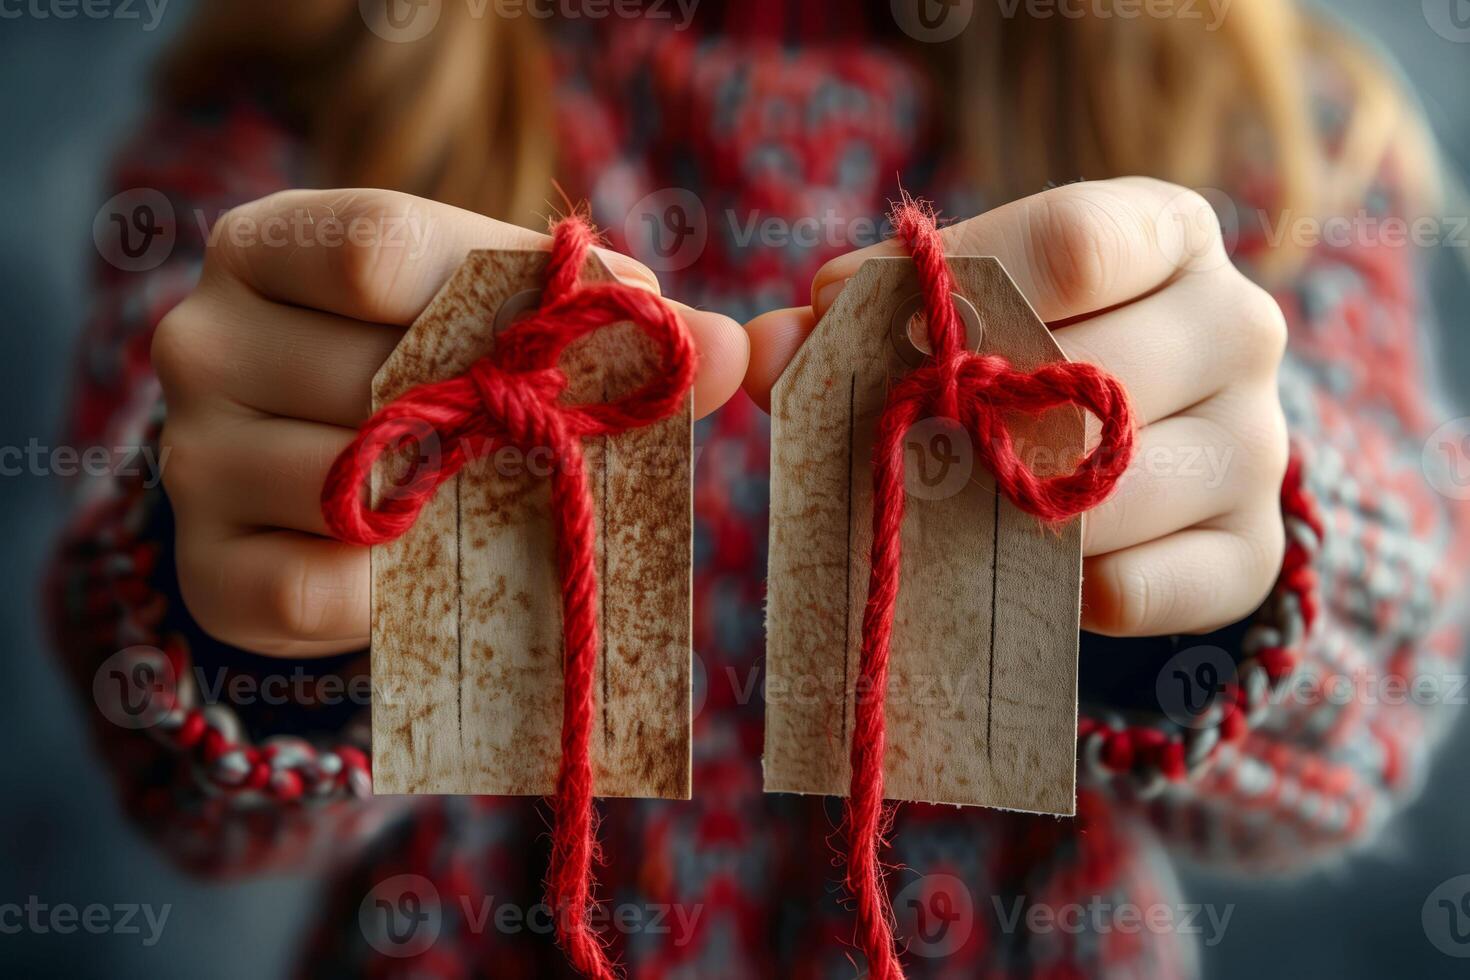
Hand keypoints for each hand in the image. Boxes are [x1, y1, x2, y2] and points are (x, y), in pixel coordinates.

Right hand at [154, 189, 748, 655]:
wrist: (318, 496)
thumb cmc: (424, 381)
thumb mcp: (492, 325)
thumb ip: (596, 322)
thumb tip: (727, 347)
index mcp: (267, 246)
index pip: (375, 247)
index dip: (505, 295)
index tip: (599, 329)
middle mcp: (200, 340)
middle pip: (375, 372)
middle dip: (499, 412)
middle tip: (565, 436)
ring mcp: (191, 460)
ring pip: (352, 483)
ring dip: (452, 500)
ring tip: (490, 493)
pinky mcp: (208, 573)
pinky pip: (326, 588)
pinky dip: (397, 587)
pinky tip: (426, 564)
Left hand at [744, 178, 1288, 636]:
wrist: (1149, 444)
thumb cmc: (1035, 354)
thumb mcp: (969, 306)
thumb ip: (865, 316)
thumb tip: (761, 350)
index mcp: (1174, 233)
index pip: (1073, 244)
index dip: (947, 289)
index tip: (844, 312)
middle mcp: (1242, 327)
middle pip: (1092, 375)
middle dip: (967, 414)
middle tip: (895, 432)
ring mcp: (1258, 447)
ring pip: (1110, 493)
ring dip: (1004, 509)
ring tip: (951, 498)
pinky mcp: (1252, 553)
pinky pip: (1132, 590)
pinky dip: (1055, 587)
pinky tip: (1020, 557)